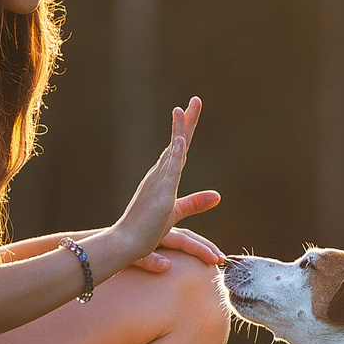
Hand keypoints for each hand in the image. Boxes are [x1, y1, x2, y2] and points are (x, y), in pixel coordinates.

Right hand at [105, 98, 216, 270]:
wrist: (125, 244)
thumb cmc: (146, 230)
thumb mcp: (175, 213)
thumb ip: (195, 203)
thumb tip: (218, 196)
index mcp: (163, 178)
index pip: (178, 149)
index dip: (186, 130)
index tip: (192, 110)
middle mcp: (159, 175)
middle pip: (177, 143)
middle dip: (187, 121)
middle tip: (196, 100)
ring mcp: (159, 182)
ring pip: (173, 151)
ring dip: (179, 130)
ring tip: (184, 108)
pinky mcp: (160, 194)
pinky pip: (169, 172)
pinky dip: (174, 155)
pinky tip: (179, 140)